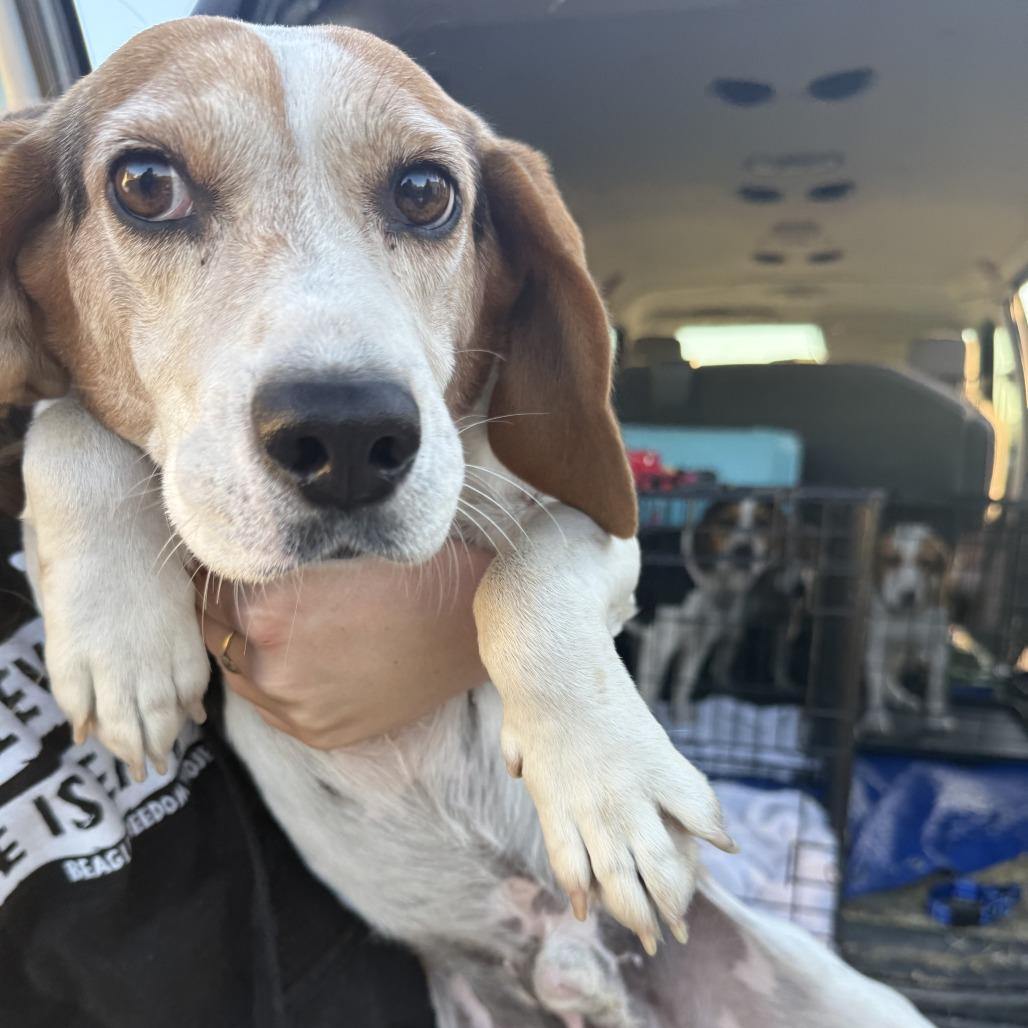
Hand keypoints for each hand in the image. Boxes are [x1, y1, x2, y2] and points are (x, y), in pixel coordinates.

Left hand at [197, 547, 491, 747]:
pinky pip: (269, 705)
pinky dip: (270, 679)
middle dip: (220, 604)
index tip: (221, 550)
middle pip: (211, 629)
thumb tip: (231, 545)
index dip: (212, 560)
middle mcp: (270, 665)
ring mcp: (294, 707)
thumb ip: (277, 552)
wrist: (472, 626)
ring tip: (266, 620)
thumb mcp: (337, 544)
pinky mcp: (319, 733)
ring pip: (235, 670)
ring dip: (240, 644)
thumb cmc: (414, 572)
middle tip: (236, 583)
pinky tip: (292, 655)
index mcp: (266, 609)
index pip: (206, 581)